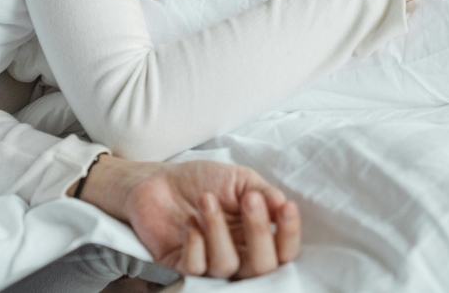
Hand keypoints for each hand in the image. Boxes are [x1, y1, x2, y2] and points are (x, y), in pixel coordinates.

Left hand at [72, 155, 300, 278]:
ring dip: (218, 229)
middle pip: (262, 267)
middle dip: (259, 232)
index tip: (285, 207)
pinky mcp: (181, 266)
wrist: (158, 180)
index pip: (284, 251)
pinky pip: (196, 269)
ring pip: (227, 266)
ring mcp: (209, 263)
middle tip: (249, 199)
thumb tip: (283, 205)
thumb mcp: (240, 180)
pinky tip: (190, 222)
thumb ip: (264, 193)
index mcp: (255, 237)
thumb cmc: (202, 180)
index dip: (289, 234)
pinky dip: (195, 244)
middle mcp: (237, 255)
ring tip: (206, 199)